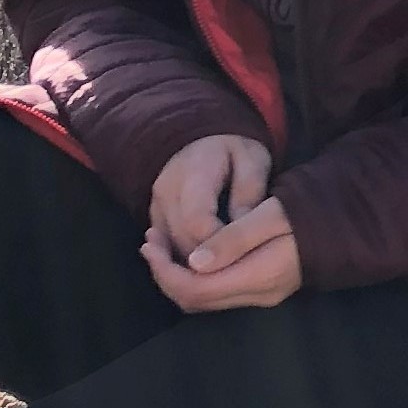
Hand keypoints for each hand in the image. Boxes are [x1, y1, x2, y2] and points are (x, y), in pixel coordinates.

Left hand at [142, 191, 301, 311]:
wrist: (341, 222)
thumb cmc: (307, 211)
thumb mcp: (272, 214)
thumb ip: (235, 238)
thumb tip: (195, 262)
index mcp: (259, 276)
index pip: (197, 289)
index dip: (165, 270)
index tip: (150, 243)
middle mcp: (258, 294)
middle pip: (195, 300)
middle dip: (165, 273)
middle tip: (150, 242)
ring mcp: (260, 294)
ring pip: (203, 299)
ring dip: (177, 275)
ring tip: (161, 245)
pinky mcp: (261, 288)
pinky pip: (216, 292)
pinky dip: (194, 276)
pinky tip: (188, 253)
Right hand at [148, 135, 271, 260]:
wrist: (200, 139)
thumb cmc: (234, 150)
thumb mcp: (253, 160)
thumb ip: (249, 191)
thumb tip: (241, 226)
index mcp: (194, 173)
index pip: (197, 221)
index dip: (220, 244)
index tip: (244, 253)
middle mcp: (167, 191)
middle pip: (183, 240)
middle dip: (213, 261)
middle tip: (242, 269)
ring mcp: (156, 206)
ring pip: (173, 249)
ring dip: (200, 264)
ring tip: (231, 268)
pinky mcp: (155, 218)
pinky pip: (167, 248)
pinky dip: (188, 260)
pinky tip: (212, 263)